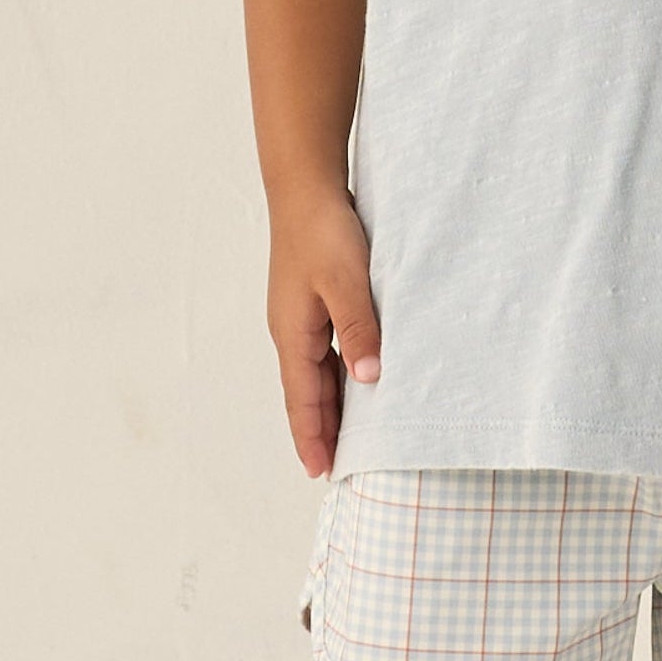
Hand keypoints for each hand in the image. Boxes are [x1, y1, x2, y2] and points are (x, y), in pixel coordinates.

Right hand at [265, 186, 383, 479]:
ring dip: (332, 403)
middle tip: (340, 469)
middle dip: (322, 430)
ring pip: (317, 372)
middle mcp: (293, 330)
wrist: (307, 186)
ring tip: (352, 435)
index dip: (314, 438)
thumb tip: (369, 380)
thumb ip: (359, 330)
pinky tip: (359, 376)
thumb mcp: (346, 282)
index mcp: (293, 334)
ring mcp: (302, 315)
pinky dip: (339, 372)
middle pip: (308, 393)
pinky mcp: (315, 298)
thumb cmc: (324, 232)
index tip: (322, 474)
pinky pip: (327, 349)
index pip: (303, 401)